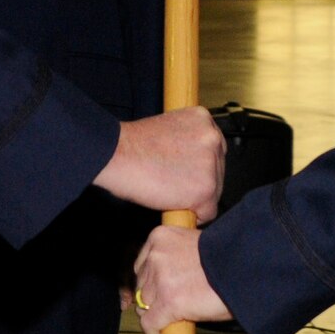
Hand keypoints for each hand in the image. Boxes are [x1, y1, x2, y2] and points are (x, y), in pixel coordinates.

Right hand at [92, 107, 224, 222]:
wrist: (116, 155)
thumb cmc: (133, 146)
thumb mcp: (169, 129)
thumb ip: (189, 141)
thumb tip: (195, 162)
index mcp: (204, 119)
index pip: (214, 150)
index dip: (198, 165)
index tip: (183, 171)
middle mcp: (213, 138)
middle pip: (218, 172)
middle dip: (198, 181)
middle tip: (172, 182)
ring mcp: (212, 163)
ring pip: (214, 193)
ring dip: (194, 197)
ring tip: (168, 190)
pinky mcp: (206, 188)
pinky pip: (208, 213)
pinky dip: (192, 214)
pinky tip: (172, 202)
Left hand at [133, 224, 231, 333]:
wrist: (243, 267)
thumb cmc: (228, 257)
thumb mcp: (195, 245)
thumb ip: (177, 257)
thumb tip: (171, 278)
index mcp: (161, 237)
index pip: (143, 264)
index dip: (151, 281)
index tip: (159, 290)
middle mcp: (156, 256)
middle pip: (141, 285)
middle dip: (154, 297)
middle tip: (170, 305)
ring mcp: (160, 280)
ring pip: (144, 305)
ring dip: (156, 314)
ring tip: (172, 318)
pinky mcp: (168, 302)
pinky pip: (149, 323)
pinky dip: (154, 332)